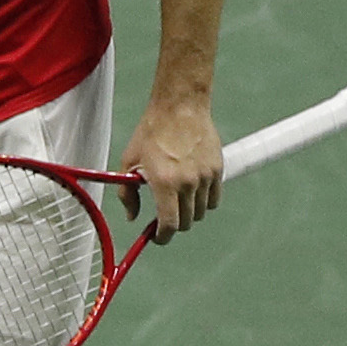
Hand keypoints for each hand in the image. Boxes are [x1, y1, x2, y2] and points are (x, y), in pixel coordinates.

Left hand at [119, 97, 220, 240]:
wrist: (180, 108)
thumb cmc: (152, 132)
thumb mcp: (129, 162)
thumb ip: (128, 194)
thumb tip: (132, 217)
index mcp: (165, 182)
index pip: (169, 224)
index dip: (162, 236)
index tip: (156, 237)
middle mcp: (188, 183)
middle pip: (186, 222)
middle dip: (173, 224)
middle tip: (164, 216)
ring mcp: (206, 177)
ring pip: (201, 212)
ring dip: (189, 212)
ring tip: (177, 198)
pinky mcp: (218, 170)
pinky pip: (214, 199)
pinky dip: (204, 201)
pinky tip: (192, 192)